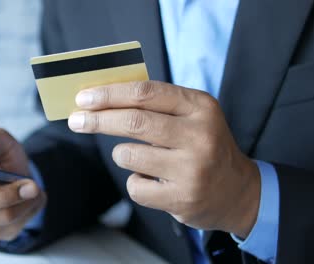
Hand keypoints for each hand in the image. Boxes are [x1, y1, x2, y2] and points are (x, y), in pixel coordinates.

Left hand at [68, 81, 259, 237]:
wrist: (237, 191)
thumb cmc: (203, 146)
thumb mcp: (191, 116)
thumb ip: (155, 105)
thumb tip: (101, 99)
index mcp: (200, 106)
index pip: (145, 93)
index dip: (109, 94)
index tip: (83, 97)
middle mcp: (200, 135)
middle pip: (133, 122)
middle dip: (97, 120)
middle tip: (76, 120)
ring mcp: (192, 169)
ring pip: (128, 155)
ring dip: (122, 155)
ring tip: (140, 158)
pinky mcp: (182, 198)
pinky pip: (135, 186)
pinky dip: (136, 181)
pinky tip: (155, 182)